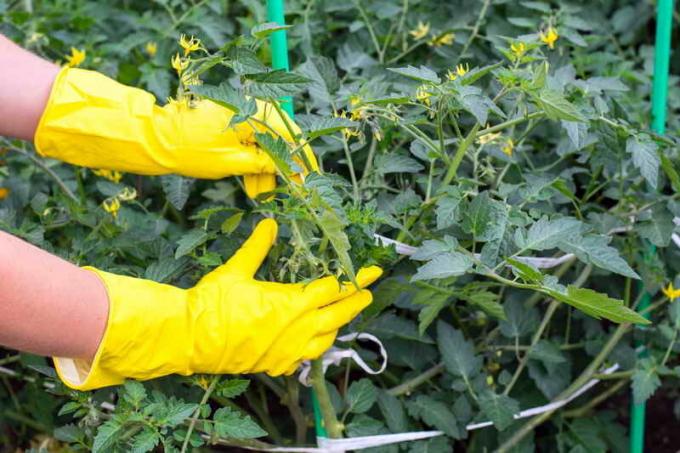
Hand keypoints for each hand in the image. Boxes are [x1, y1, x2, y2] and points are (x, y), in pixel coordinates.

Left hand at [35, 68, 316, 196]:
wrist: (155, 141)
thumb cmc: (191, 151)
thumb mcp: (233, 163)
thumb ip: (266, 163)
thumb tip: (293, 169)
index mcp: (252, 116)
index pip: (290, 134)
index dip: (303, 157)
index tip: (311, 176)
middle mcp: (249, 110)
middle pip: (280, 138)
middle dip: (283, 166)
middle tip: (287, 190)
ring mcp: (239, 116)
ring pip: (265, 143)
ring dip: (266, 168)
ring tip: (260, 193)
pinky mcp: (230, 123)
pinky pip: (251, 143)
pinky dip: (253, 162)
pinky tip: (252, 184)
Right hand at [53, 219, 380, 390]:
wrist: (190, 340)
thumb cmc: (212, 304)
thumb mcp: (236, 271)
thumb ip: (257, 247)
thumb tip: (270, 224)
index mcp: (292, 304)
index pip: (333, 289)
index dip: (352, 279)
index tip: (369, 272)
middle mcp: (298, 329)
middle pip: (339, 315)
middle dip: (355, 302)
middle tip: (368, 292)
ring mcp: (289, 351)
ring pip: (326, 340)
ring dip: (337, 326)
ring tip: (342, 316)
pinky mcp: (277, 365)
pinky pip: (306, 358)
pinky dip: (314, 347)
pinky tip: (313, 340)